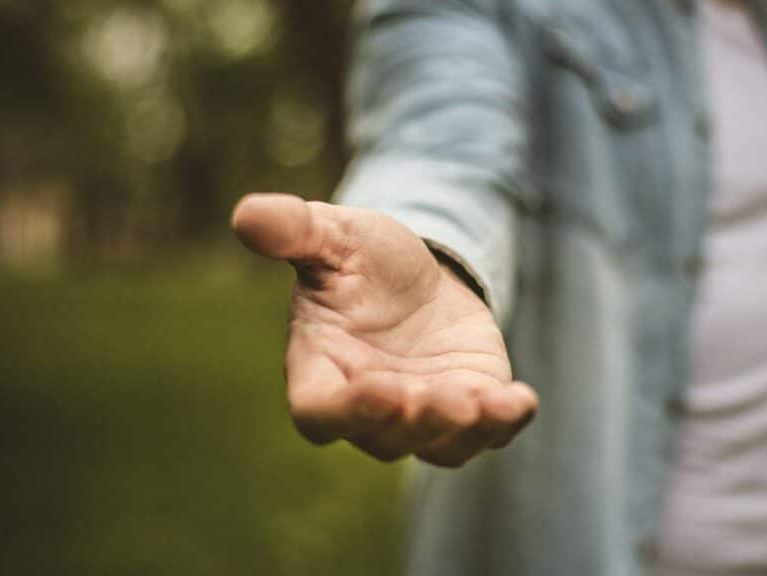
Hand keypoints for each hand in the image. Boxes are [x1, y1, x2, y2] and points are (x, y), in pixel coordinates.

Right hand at [231, 193, 536, 466]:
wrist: (421, 271)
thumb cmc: (361, 258)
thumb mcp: (333, 235)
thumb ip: (294, 231)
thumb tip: (246, 214)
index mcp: (322, 370)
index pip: (319, 414)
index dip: (346, 413)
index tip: (379, 389)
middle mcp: (369, 406)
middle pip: (386, 439)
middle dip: (416, 421)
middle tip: (442, 397)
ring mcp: (422, 413)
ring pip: (439, 446)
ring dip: (461, 432)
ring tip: (485, 403)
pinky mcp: (470, 405)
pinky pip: (487, 433)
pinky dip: (504, 423)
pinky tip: (521, 400)